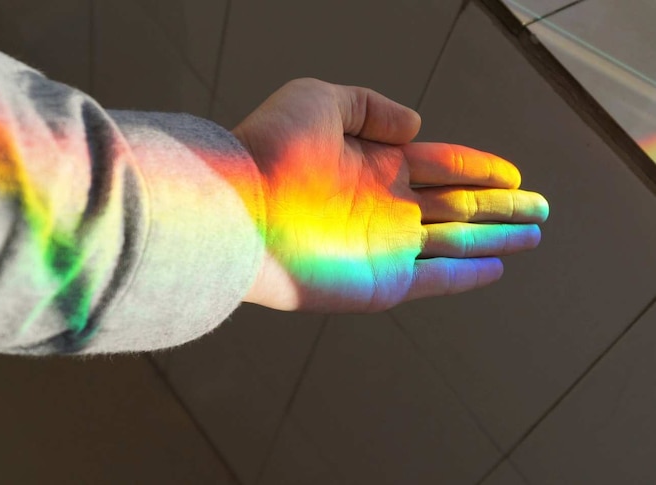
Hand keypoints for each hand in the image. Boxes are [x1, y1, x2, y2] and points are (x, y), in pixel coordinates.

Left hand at [234, 79, 548, 311]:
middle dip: (499, 206)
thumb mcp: (318, 100)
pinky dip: (467, 275)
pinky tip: (496, 268)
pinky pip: (436, 280)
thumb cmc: (270, 150)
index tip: (511, 172)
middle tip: (540, 207)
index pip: (439, 163)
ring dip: (496, 239)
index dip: (478, 167)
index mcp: (373, 163)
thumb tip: (415, 125)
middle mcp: (383, 205)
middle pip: (457, 204)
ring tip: (533, 234)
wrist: (237, 211)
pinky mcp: (379, 284)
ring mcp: (383, 246)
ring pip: (455, 241)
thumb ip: (369, 107)